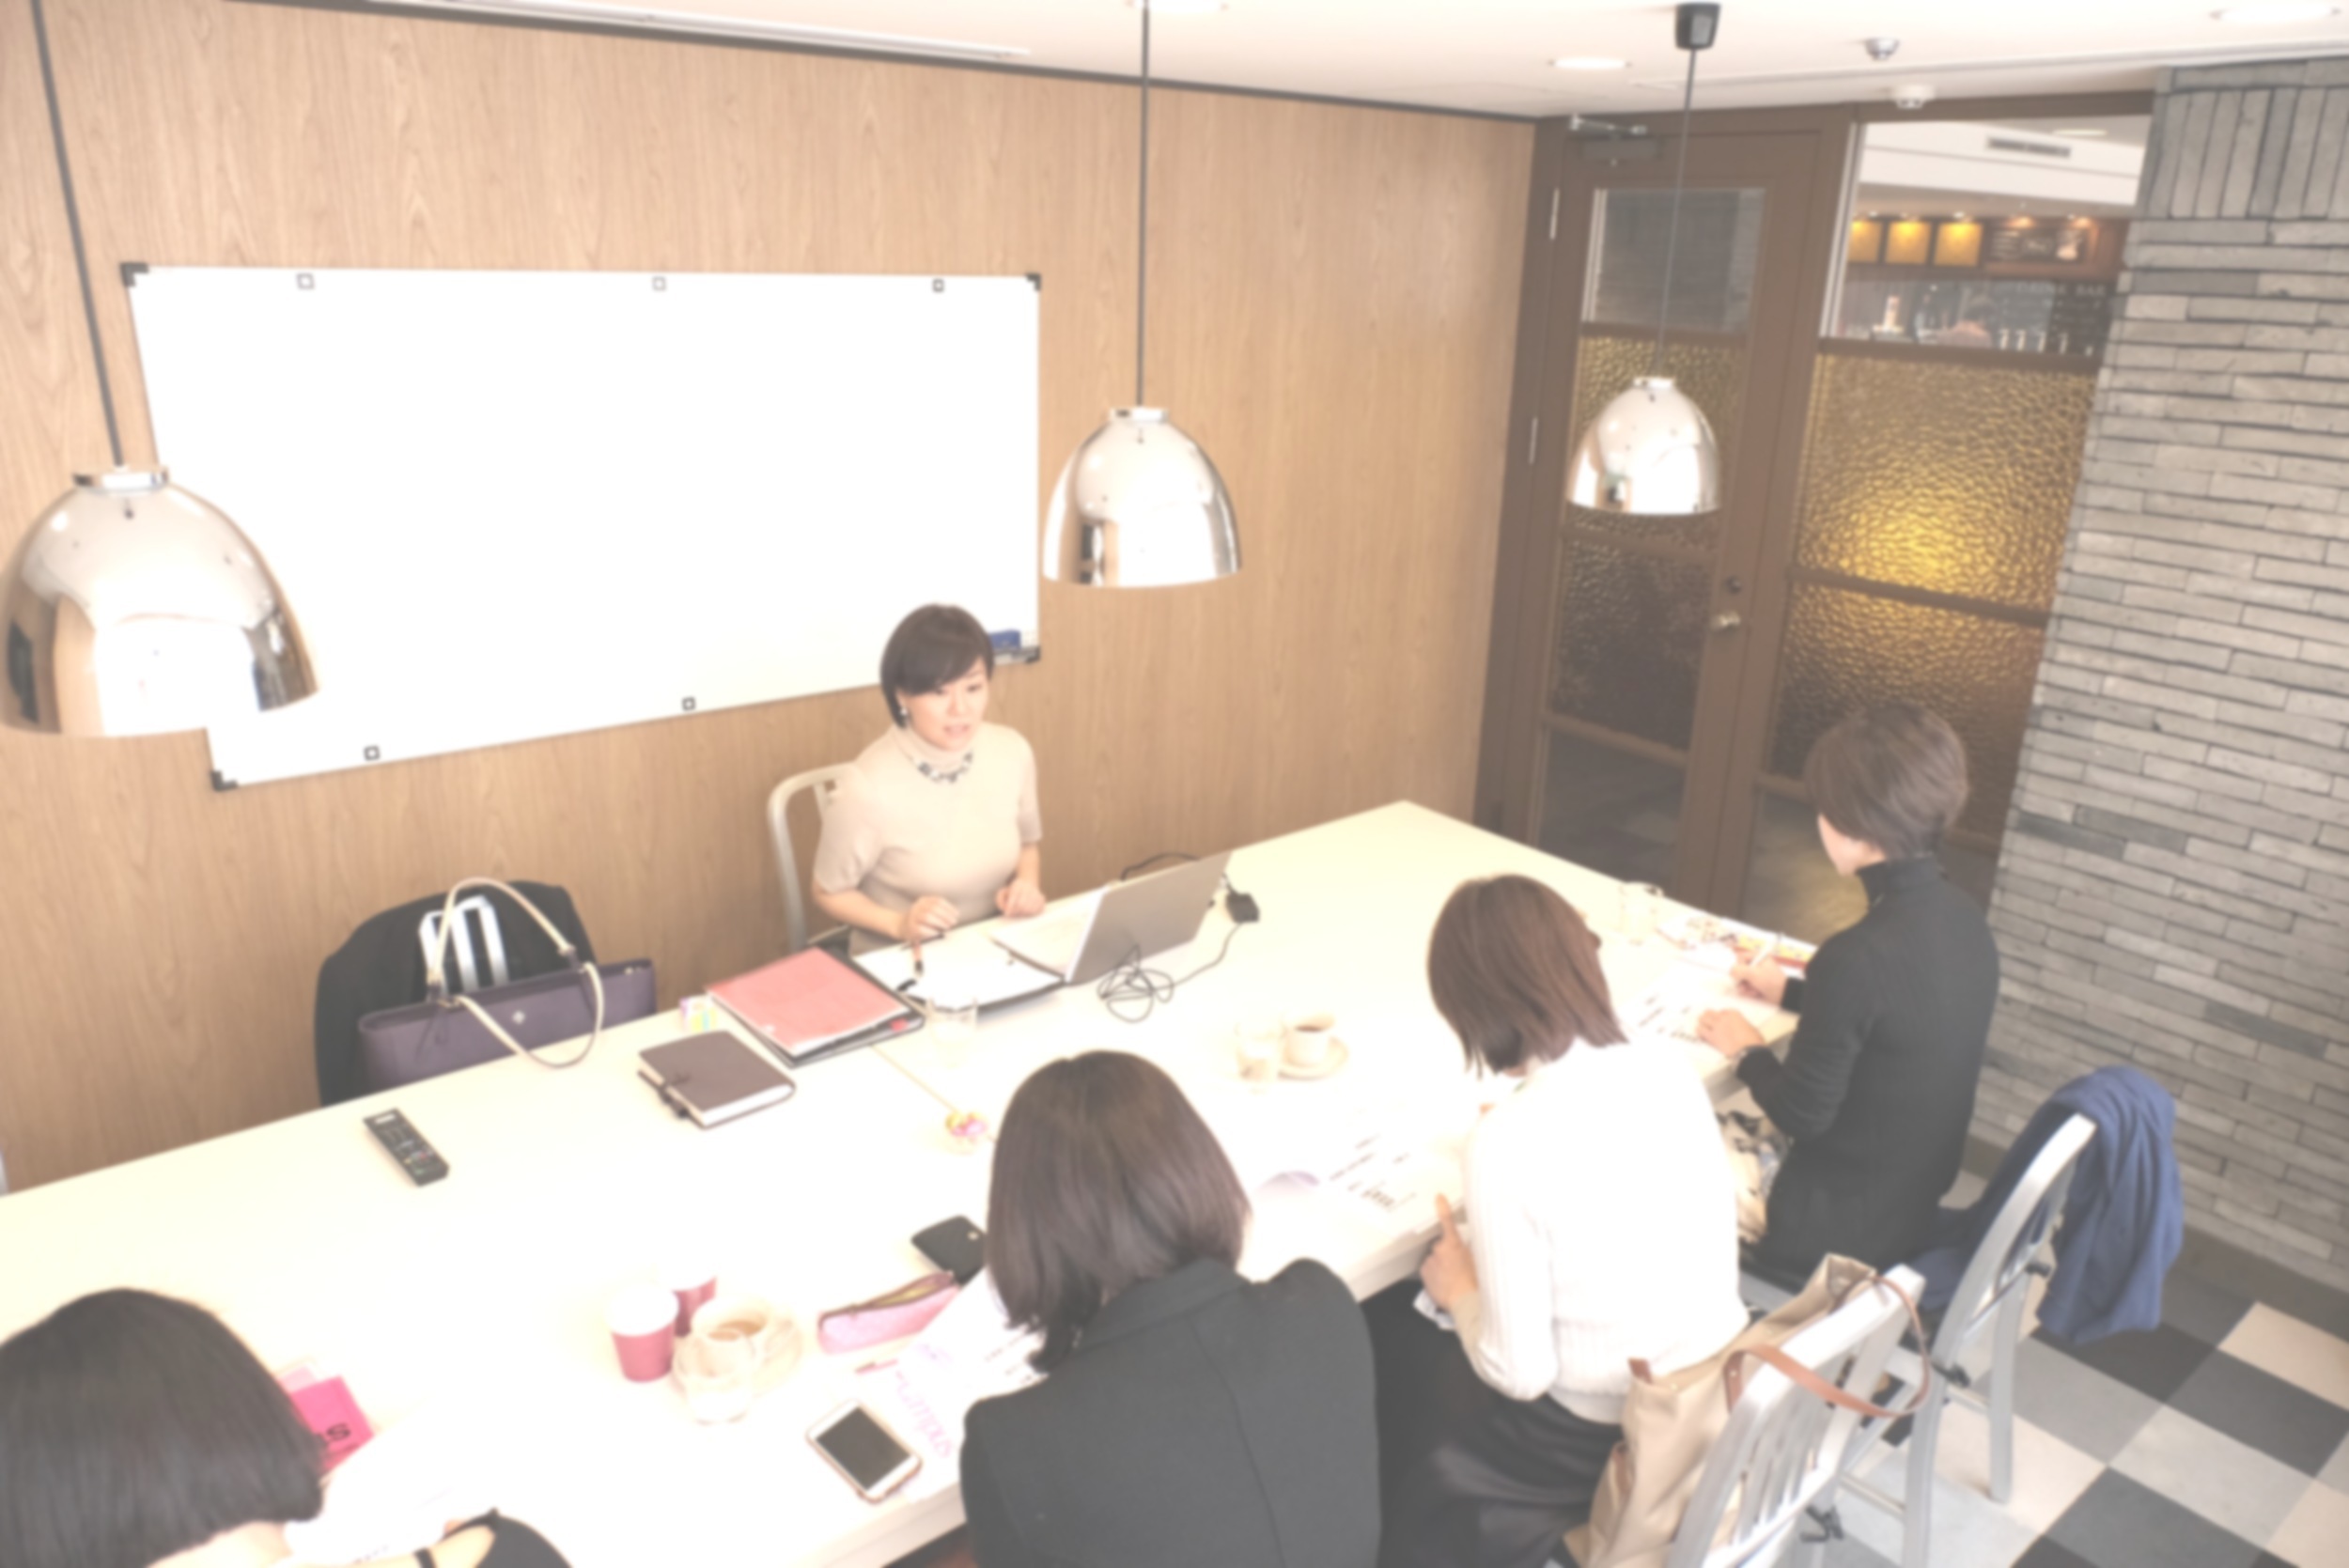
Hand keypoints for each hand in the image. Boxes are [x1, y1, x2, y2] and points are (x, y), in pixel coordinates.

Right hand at [900, 896, 958, 943]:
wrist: (901, 925)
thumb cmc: (919, 919)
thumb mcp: (927, 909)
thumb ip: (939, 910)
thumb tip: (955, 915)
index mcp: (923, 900)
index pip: (938, 901)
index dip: (949, 907)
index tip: (956, 914)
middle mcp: (917, 907)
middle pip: (933, 908)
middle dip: (945, 916)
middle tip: (953, 922)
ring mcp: (913, 917)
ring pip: (927, 917)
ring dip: (939, 922)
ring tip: (947, 927)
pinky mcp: (911, 928)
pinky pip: (922, 928)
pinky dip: (931, 931)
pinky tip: (936, 933)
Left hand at [996, 878, 1046, 917]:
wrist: (1027, 884)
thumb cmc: (1013, 892)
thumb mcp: (1003, 892)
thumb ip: (1000, 900)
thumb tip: (1005, 908)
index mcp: (1017, 886)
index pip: (1014, 897)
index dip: (1010, 907)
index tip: (1008, 913)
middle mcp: (1028, 888)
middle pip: (1022, 905)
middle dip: (1016, 911)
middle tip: (1014, 912)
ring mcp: (1036, 893)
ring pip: (1030, 909)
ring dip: (1024, 913)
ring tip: (1021, 911)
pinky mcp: (1042, 898)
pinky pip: (1037, 910)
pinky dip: (1032, 913)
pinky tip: (1028, 910)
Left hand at [1419, 1195, 1477, 1309]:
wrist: (1465, 1302)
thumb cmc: (1474, 1283)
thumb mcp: (1478, 1260)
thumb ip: (1471, 1249)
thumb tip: (1470, 1243)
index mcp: (1454, 1243)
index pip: (1447, 1221)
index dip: (1443, 1207)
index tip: (1438, 1197)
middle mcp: (1439, 1249)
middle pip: (1441, 1244)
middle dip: (1447, 1251)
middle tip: (1457, 1265)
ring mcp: (1430, 1261)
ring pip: (1434, 1258)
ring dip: (1440, 1263)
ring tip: (1452, 1277)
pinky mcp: (1424, 1272)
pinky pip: (1429, 1269)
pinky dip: (1434, 1273)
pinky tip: (1444, 1282)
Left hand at [1696, 1009, 1764, 1056]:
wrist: (1748, 1051)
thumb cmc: (1753, 1041)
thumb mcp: (1751, 1028)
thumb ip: (1743, 1025)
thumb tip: (1742, 1028)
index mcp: (1734, 1014)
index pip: (1723, 1011)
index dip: (1720, 1015)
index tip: (1719, 1017)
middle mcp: (1724, 1018)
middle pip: (1710, 1013)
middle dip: (1708, 1016)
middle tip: (1706, 1018)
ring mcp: (1717, 1027)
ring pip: (1703, 1020)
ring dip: (1702, 1021)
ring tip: (1700, 1023)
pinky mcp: (1712, 1037)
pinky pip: (1701, 1031)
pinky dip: (1699, 1031)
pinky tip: (1699, 1033)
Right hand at [1732, 957, 1787, 1006]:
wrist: (1782, 995)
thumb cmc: (1770, 980)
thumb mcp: (1753, 973)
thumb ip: (1739, 970)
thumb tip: (1730, 972)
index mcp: (1757, 957)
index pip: (1740, 957)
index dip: (1739, 965)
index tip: (1742, 972)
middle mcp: (1755, 965)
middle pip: (1739, 970)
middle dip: (1741, 979)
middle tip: (1745, 984)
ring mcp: (1755, 975)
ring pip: (1741, 980)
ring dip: (1745, 987)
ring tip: (1752, 990)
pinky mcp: (1755, 984)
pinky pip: (1745, 987)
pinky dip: (1748, 991)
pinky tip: (1755, 993)